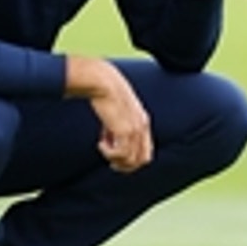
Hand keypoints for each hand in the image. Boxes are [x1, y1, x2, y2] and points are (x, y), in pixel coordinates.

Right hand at [66, 57, 152, 172]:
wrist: (103, 81)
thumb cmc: (105, 92)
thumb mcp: (117, 109)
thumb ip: (118, 123)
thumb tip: (109, 137)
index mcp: (143, 121)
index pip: (146, 152)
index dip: (131, 158)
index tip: (116, 154)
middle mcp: (142, 126)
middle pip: (142, 160)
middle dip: (125, 164)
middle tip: (110, 160)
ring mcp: (135, 129)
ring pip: (130, 160)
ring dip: (114, 158)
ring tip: (103, 145)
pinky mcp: (125, 130)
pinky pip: (120, 154)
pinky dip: (109, 153)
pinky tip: (100, 142)